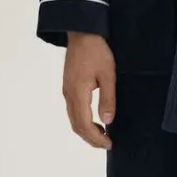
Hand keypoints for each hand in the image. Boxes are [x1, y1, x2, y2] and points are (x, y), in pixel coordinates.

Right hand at [63, 32, 115, 149]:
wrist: (82, 32)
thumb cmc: (96, 51)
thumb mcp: (108, 75)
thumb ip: (107, 98)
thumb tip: (107, 121)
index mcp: (77, 93)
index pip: (84, 124)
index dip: (95, 138)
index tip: (109, 144)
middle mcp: (69, 94)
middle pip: (76, 125)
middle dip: (90, 138)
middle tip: (106, 143)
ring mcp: (67, 90)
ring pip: (73, 118)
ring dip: (86, 130)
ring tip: (102, 134)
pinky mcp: (68, 86)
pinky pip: (72, 110)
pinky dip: (82, 120)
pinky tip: (94, 119)